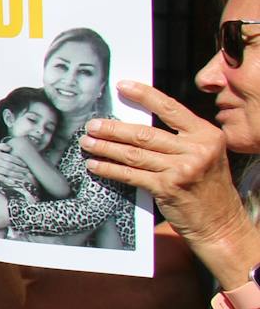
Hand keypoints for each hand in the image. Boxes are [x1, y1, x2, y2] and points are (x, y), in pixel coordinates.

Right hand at [0, 142, 33, 192]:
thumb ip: (3, 145)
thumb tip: (10, 148)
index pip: (11, 158)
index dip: (18, 162)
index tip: (25, 165)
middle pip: (10, 166)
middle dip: (20, 169)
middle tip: (27, 171)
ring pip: (7, 172)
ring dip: (16, 175)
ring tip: (24, 176)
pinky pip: (1, 178)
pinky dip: (7, 180)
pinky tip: (14, 182)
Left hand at [83, 80, 243, 250]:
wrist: (220, 221)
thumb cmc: (207, 186)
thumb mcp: (204, 155)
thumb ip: (179, 139)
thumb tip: (135, 124)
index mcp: (206, 135)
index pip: (170, 108)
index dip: (144, 95)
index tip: (122, 86)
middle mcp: (196, 149)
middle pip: (145, 133)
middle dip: (113, 129)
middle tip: (92, 125)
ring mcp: (182, 169)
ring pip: (134, 154)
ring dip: (106, 148)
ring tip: (87, 143)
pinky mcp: (167, 188)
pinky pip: (131, 175)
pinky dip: (110, 170)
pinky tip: (95, 165)